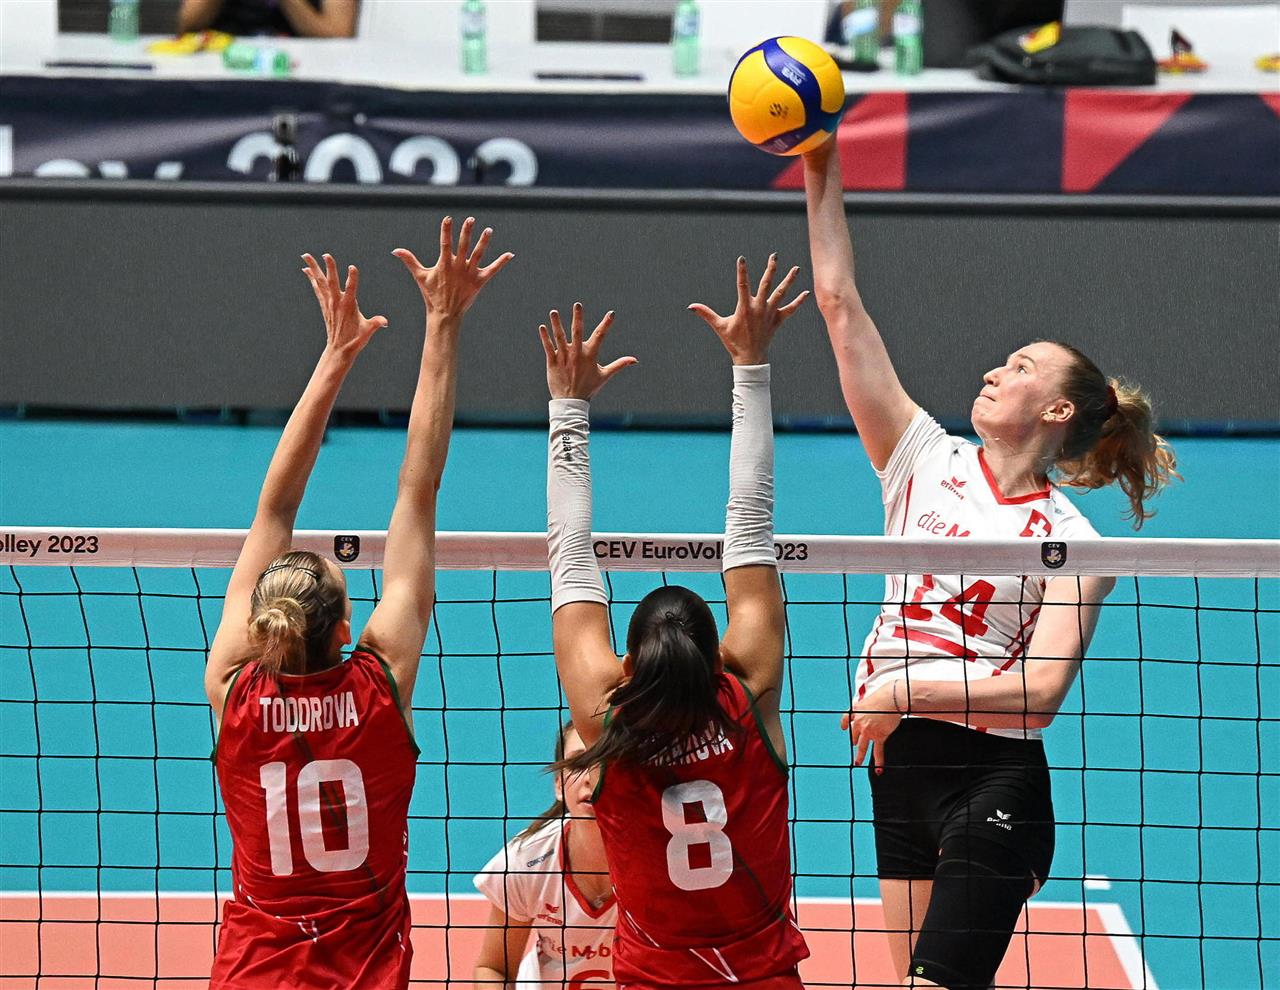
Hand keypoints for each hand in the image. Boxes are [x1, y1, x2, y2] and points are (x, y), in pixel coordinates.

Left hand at [302, 253, 386, 358]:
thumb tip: (384, 322)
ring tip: (306, 255)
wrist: (339, 350)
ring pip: (320, 282)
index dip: (353, 278)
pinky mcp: (325, 306)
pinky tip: (307, 270)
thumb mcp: (367, 331)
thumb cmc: (355, 340)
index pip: (352, 289)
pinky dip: (312, 279)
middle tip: (326, 254)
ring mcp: (329, 303)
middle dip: (329, 268)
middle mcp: (336, 303)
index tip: (352, 267)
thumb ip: (375, 324)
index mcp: (349, 307)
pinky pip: (317, 289)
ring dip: (313, 268)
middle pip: (331, 282)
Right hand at [392, 216, 513, 320]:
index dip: (446, 230)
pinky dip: (501, 262)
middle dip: (466, 232)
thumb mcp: (420, 276)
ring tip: (489, 230)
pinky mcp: (479, 281)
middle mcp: (458, 266)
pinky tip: (510, 254)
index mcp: (444, 263)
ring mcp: (469, 273)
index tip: (449, 219)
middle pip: (463, 245)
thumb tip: (395, 250)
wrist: (445, 314)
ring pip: (478, 254)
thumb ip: (409, 261)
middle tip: (471, 219)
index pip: (445, 243)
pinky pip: (492, 270)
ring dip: (484, 242)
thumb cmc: (431, 294)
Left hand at [539, 303, 636, 400]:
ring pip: (560, 337)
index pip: (600, 336)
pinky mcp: (553, 362)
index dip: (606, 324)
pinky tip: (542, 327)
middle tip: (578, 304)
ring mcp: (564, 357)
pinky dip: (545, 337)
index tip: (612, 314)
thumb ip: (619, 365)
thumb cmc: (589, 388)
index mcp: (590, 355)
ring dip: (557, 324)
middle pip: (578, 332)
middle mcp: (577, 354)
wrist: (571, 402)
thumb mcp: (605, 375)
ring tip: (554, 312)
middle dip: (578, 318)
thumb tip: (635, 360)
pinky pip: (548, 347)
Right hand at [688, 255, 809, 364]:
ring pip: (781, 293)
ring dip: (789, 280)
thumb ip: (706, 314)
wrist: (750, 358)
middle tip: (774, 255)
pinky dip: (798, 302)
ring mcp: (770, 313)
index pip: (742, 284)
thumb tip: (690, 306)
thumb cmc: (733, 342)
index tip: (742, 259)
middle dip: (771, 268)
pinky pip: (790, 309)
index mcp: (745, 308)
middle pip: (767, 284)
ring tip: (796, 268)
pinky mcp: (777, 320)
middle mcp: (759, 308)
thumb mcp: (719, 326)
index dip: (742, 271)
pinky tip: (806, 293)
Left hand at [841, 681, 902, 771]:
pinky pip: (878, 751)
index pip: (846, 719)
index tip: (843, 728)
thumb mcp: (869, 698)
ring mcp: (869, 731)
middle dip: (855, 740)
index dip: (844, 724)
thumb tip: (867, 707)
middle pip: (855, 734)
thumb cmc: (883, 695)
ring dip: (860, 756)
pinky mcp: (880, 736)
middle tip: (855, 744)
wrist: (892, 698)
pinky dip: (879, 761)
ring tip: (857, 762)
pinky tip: (878, 769)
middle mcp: (860, 722)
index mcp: (856, 711)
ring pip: (863, 746)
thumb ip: (865, 706)